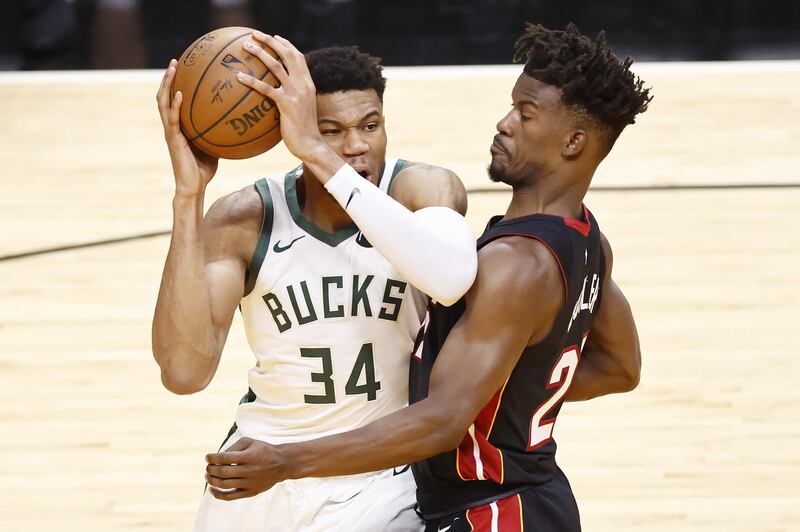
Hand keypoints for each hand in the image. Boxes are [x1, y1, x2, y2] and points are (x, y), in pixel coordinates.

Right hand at [156, 59, 218, 197]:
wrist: (193, 186)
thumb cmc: (204, 169)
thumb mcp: (214, 145)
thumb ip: (219, 131)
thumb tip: (238, 120)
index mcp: (179, 126)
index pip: (174, 100)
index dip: (176, 84)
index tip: (183, 67)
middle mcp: (172, 125)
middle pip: (165, 96)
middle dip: (168, 78)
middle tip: (175, 61)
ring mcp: (170, 131)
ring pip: (163, 102)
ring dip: (166, 84)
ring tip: (172, 68)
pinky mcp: (172, 139)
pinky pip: (172, 118)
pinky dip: (174, 105)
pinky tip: (179, 94)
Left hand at [205, 437, 286, 500]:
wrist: (282, 464)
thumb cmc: (263, 450)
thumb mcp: (250, 442)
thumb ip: (233, 447)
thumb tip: (217, 457)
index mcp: (248, 456)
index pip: (224, 458)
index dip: (212, 458)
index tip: (207, 457)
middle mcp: (249, 470)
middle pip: (222, 472)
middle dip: (210, 469)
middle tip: (208, 466)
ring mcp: (250, 483)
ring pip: (224, 484)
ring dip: (212, 480)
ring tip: (208, 475)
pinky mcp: (251, 492)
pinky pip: (231, 497)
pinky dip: (218, 494)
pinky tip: (211, 489)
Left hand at [235, 32, 327, 163]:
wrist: (311, 145)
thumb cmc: (303, 131)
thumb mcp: (301, 110)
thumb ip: (293, 98)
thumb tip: (277, 95)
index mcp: (308, 83)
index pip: (298, 57)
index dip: (286, 45)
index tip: (274, 37)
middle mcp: (303, 84)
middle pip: (287, 54)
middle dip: (271, 41)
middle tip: (255, 34)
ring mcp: (296, 93)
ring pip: (276, 66)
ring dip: (260, 53)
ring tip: (245, 46)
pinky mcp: (287, 104)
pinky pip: (266, 88)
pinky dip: (252, 81)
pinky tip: (239, 77)